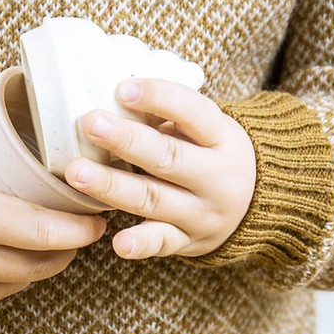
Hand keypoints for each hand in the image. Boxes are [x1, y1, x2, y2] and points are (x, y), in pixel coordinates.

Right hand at [0, 94, 107, 319]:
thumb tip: (5, 92)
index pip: (45, 231)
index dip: (80, 228)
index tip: (100, 217)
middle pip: (42, 264)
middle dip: (69, 248)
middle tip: (84, 229)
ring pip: (21, 283)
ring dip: (40, 264)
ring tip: (53, 241)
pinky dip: (8, 278)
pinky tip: (12, 256)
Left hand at [65, 78, 255, 259]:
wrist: (256, 204)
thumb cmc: (212, 153)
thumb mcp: (204, 128)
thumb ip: (166, 114)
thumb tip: (113, 94)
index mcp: (222, 138)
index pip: (194, 113)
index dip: (160, 98)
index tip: (123, 89)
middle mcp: (217, 178)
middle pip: (169, 158)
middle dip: (127, 141)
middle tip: (90, 124)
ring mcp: (203, 213)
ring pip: (154, 199)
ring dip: (113, 186)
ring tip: (76, 173)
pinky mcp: (189, 241)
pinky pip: (163, 243)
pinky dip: (141, 244)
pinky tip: (117, 242)